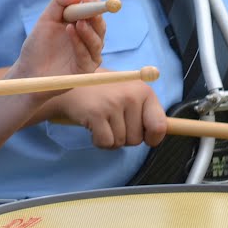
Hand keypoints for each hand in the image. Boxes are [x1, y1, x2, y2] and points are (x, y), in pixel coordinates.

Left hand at [11, 0, 106, 79]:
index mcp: (82, 26)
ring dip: (88, 30)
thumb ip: (58, 4)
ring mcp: (89, 55)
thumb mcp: (46, 20)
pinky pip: (86, 55)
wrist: (28, 71)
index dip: (93, 3)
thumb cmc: (38, 46)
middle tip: (87, 7)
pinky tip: (70, 31)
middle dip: (95, 15)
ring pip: (97, 41)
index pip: (94, 12)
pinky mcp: (85, 69)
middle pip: (100, 26)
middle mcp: (89, 40)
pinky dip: (79, 43)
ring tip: (77, 22)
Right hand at [37, 80, 164, 148]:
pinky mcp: (96, 113)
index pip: (160, 126)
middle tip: (111, 122)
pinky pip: (106, 143)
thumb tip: (161, 134)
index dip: (153, 138)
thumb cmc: (100, 92)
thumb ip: (144, 111)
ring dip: (110, 139)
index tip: (145, 138)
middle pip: (137, 139)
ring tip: (101, 122)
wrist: (66, 85)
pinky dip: (98, 141)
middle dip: (124, 137)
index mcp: (143, 90)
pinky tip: (92, 127)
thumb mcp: (127, 94)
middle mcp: (130, 95)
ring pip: (121, 142)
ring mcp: (113, 104)